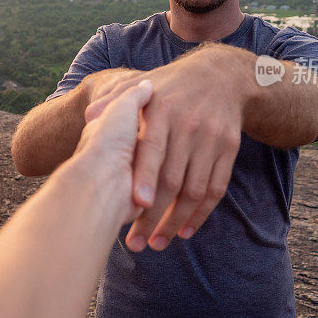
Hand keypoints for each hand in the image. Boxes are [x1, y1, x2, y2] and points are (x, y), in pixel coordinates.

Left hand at [87, 45, 248, 251]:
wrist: (221, 74)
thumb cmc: (172, 84)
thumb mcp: (144, 82)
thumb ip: (115, 97)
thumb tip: (88, 115)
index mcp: (163, 110)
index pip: (153, 149)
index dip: (146, 177)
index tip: (137, 203)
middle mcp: (188, 125)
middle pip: (173, 178)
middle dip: (156, 214)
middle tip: (138, 241)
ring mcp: (211, 138)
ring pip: (195, 189)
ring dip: (177, 221)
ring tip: (158, 243)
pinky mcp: (228, 148)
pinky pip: (216, 187)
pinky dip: (202, 213)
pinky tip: (185, 231)